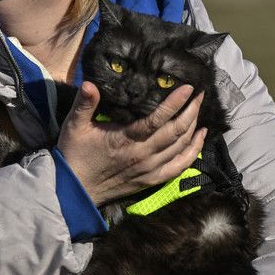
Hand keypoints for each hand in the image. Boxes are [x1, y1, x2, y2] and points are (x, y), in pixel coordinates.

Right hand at [56, 81, 205, 206]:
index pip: (157, 119)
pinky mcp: (151, 180)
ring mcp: (149, 169)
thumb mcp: (74, 125)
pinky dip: (193, 152)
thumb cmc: (75, 154)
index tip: (189, 88)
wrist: (75, 190)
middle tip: (201, 95)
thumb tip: (89, 83)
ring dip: (194, 128)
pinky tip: (200, 139)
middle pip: (176, 131)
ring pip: (181, 147)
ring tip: (200, 110)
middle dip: (192, 111)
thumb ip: (84, 103)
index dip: (175, 103)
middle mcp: (142, 154)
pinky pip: (179, 167)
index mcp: (125, 139)